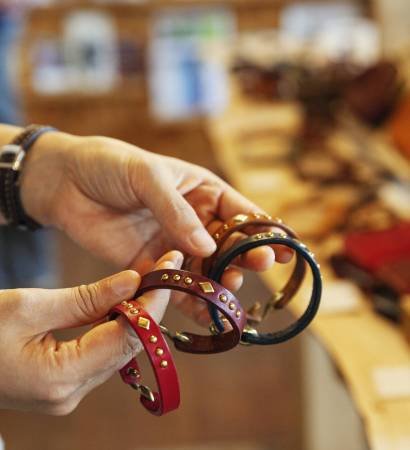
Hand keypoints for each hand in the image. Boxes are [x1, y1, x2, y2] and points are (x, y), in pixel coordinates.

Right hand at [0, 250, 181, 414]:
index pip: (128, 336)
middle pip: (129, 345)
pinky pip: (103, 354)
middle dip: (150, 305)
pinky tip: (125, 301)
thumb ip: (87, 298)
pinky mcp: (64, 385)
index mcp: (60, 378)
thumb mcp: (29, 306)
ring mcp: (68, 393)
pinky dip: (117, 326)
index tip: (171, 268)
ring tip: (151, 279)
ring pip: (119, 350)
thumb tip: (133, 282)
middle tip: (165, 268)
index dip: (154, 301)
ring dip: (137, 314)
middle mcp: (70, 394)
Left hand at [20, 132, 291, 322]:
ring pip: (207, 269)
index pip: (241, 213)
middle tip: (256, 268)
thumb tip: (207, 247)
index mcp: (202, 191)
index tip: (284, 249)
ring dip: (220, 282)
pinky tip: (203, 311)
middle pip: (229, 246)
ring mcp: (174, 245)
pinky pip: (176, 286)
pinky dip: (189, 299)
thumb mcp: (147, 176)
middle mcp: (194, 221)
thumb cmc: (110, 165)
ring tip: (228, 289)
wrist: (66, 183)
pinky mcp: (151, 265)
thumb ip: (176, 210)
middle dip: (244, 258)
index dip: (263, 231)